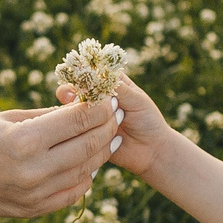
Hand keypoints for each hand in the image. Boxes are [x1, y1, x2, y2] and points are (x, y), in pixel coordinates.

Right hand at [0, 97, 119, 216]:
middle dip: (107, 126)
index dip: (99, 106)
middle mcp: (34, 171)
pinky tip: (88, 163)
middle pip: (88, 146)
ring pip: (86, 172)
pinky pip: (71, 194)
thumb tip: (78, 109)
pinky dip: (85, 177)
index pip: (79, 121)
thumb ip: (44, 116)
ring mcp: (34, 195)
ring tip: (108, 136)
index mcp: (25, 141)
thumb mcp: (3, 118)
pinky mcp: (31, 211)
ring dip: (101, 152)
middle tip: (116, 113)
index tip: (109, 97)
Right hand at [54, 77, 168, 179]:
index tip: (78, 77)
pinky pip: (74, 127)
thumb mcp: (136, 100)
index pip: (92, 72)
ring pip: (72, 107)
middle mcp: (96, 98)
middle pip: (75, 88)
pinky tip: (82, 130)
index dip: (83, 73)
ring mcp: (89, 115)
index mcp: (110, 83)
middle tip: (70, 96)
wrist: (152, 150)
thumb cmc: (148, 120)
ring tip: (82, 116)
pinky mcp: (84, 132)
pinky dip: (75, 127)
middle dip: (70, 91)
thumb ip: (118, 88)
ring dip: (73, 110)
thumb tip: (97, 76)